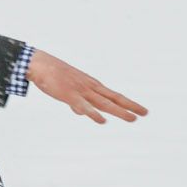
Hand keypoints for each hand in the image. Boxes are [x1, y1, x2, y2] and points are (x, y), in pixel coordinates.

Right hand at [27, 50, 147, 123]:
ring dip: (119, 111)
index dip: (128, 102)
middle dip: (130, 106)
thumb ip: (78, 102)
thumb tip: (82, 112)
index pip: (114, 95)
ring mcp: (81, 91)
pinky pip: (84, 106)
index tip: (141, 109)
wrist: (41, 65)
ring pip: (104, 103)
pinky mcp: (70, 95)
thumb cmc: (55, 76)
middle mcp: (91, 88)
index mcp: (92, 86)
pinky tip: (102, 121)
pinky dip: (93, 114)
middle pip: (114, 98)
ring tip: (132, 119)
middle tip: (145, 113)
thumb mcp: (70, 90)